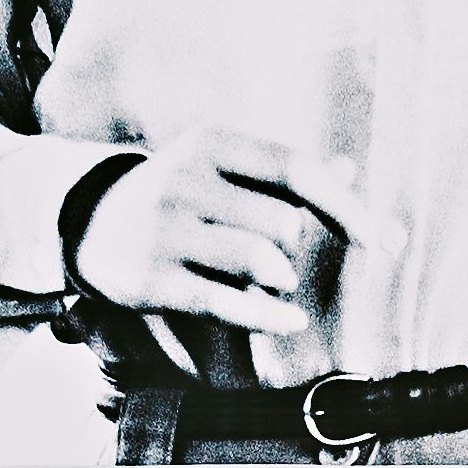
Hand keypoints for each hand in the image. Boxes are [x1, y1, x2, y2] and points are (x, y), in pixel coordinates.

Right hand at [71, 140, 361, 331]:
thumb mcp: (221, 169)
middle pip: (282, 223)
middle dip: (293, 248)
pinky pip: (225, 303)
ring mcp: (164, 230)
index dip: (344, 205)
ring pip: (259, 260)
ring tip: (273, 282)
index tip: (380, 239)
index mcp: (211, 144)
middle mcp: (184, 180)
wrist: (88, 222)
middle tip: (276, 257)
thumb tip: (351, 171)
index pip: (295, 169)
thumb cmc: (178, 195)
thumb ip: (284, 174)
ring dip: (281, 279)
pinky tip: (290, 322)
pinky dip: (267, 316)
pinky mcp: (150, 280)